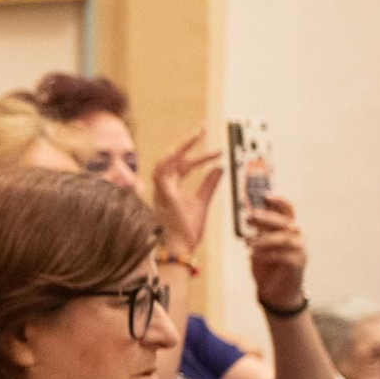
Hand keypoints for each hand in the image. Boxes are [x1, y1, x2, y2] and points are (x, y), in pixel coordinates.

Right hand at [151, 125, 224, 257]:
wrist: (179, 249)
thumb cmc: (186, 232)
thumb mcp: (202, 203)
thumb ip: (209, 185)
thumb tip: (219, 168)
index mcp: (170, 188)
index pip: (182, 165)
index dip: (199, 156)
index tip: (217, 151)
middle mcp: (162, 187)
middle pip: (172, 158)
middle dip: (187, 142)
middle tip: (202, 128)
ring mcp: (160, 190)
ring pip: (165, 160)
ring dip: (181, 146)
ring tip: (197, 134)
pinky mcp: (162, 195)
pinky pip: (162, 171)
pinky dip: (172, 159)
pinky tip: (186, 151)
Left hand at [247, 194, 307, 309]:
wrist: (275, 290)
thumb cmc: (267, 264)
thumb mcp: (259, 243)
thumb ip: (258, 229)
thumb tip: (248, 211)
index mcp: (288, 228)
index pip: (288, 210)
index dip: (279, 201)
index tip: (265, 196)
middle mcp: (297, 236)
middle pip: (285, 222)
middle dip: (267, 218)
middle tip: (250, 217)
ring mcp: (300, 250)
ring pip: (284, 239)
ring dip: (264, 239)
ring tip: (247, 243)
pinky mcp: (297, 264)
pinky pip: (283, 255)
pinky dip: (266, 254)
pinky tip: (253, 256)